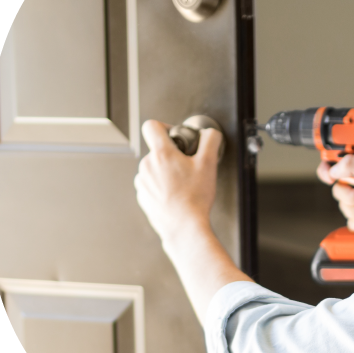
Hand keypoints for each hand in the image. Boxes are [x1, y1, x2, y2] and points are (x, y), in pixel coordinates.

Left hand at [135, 119, 223, 244]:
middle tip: (187, 167)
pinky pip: (151, 184)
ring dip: (166, 171)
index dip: (165, 126)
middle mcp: (147, 165)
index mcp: (162, 154)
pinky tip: (176, 195)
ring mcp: (143, 182)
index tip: (175, 136)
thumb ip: (211, 141)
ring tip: (182, 184)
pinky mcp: (143, 197)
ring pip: (154, 168)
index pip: (152, 126)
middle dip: (172, 155)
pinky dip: (162, 186)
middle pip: (157, 150)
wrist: (184, 226)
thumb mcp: (209, 164)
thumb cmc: (195, 198)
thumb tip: (209, 133)